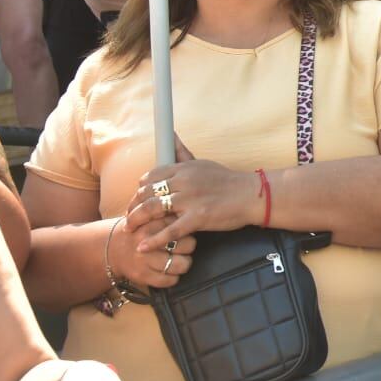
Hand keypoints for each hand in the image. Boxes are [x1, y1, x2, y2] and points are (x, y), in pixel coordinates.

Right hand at [108, 216, 195, 289]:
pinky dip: (174, 277)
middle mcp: (147, 240)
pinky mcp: (142, 276)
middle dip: (189, 246)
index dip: (190, 227)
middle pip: (188, 244)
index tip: (188, 227)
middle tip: (184, 246)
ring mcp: (144, 259)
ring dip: (184, 263)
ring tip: (180, 260)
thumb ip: (170, 212)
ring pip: (181, 264)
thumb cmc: (140, 230)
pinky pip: (169, 280)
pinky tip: (170, 272)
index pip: (184, 225)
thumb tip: (194, 210)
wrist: (112, 248)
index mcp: (152, 222)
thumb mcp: (152, 216)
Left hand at [125, 159, 259, 251]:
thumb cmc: (228, 181)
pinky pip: (170, 230)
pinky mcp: (198, 217)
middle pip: (147, 194)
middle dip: (133, 207)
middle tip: (128, 218)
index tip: (136, 200)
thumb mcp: (202, 163)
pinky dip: (154, 240)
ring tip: (129, 230)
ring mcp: (190, 199)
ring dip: (136, 221)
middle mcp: (184, 181)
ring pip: (153, 209)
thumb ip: (182, 152)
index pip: (150, 177)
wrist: (252, 195)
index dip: (139, 190)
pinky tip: (142, 246)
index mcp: (183, 168)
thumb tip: (171, 134)